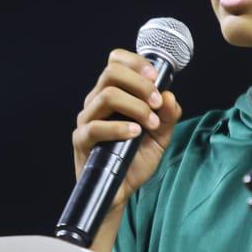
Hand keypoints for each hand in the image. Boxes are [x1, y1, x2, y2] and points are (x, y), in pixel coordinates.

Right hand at [71, 49, 182, 212]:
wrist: (122, 190)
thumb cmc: (136, 158)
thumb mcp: (161, 135)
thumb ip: (169, 115)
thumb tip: (169, 95)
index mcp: (113, 93)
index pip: (116, 61)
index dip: (136, 63)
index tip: (156, 77)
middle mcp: (97, 101)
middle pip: (111, 72)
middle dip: (141, 84)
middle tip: (157, 103)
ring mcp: (87, 119)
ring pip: (107, 95)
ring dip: (136, 106)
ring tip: (152, 123)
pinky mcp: (82, 140)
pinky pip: (96, 126)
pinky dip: (119, 127)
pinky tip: (135, 133)